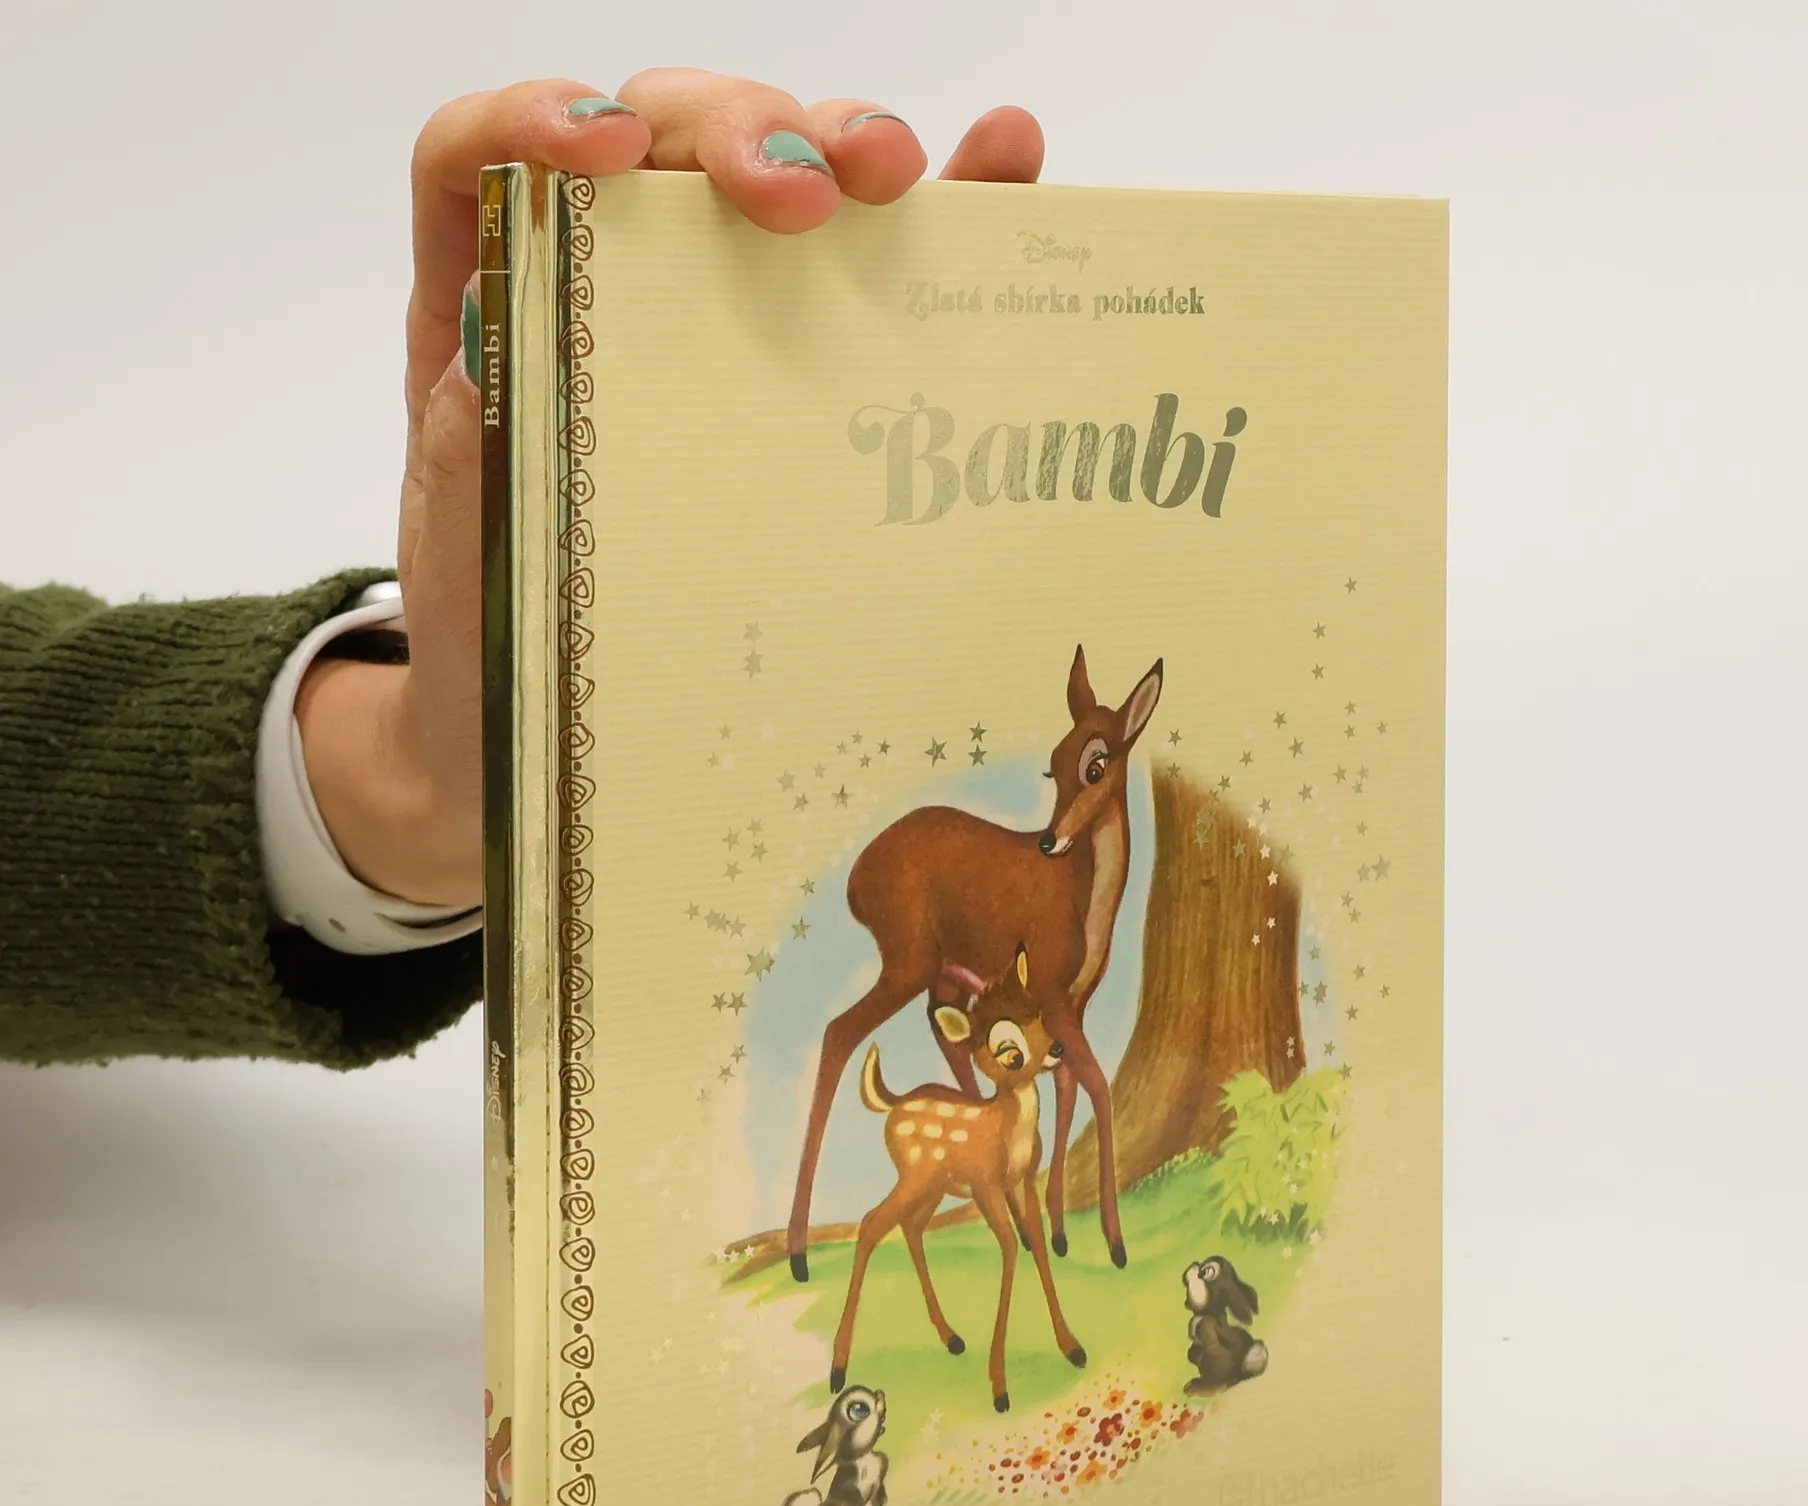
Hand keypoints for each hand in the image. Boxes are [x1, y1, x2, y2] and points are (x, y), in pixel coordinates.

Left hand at [297, 75, 1044, 905]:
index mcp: (492, 316)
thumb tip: (500, 321)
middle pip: (661, 139)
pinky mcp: (816, 358)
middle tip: (806, 190)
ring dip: (840, 142)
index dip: (534, 120)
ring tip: (898, 172)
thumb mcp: (472, 546)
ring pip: (772, 173)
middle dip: (740, 133)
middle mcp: (602, 288)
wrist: (550, 746)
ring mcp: (719, 313)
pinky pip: (880, 258)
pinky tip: (999, 161)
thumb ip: (475, 432)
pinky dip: (946, 203)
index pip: (483, 157)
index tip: (602, 155)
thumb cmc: (500, 644)